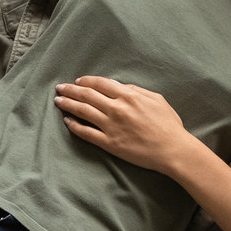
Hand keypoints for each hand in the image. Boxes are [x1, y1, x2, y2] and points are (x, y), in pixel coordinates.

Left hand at [56, 75, 204, 175]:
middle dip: (70, 90)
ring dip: (68, 104)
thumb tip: (121, 86)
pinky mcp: (109, 143)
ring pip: (83, 111)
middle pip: (87, 95)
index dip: (86, 81)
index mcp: (128, 95)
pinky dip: (74, 126)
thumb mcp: (156, 99)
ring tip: (58, 101)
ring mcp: (111, 126)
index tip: (77, 81)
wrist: (173, 150)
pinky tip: (67, 121)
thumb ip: (136, 90)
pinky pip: (86, 133)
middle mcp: (117, 109)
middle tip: (59, 88)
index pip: (100, 83)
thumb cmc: (168, 125)